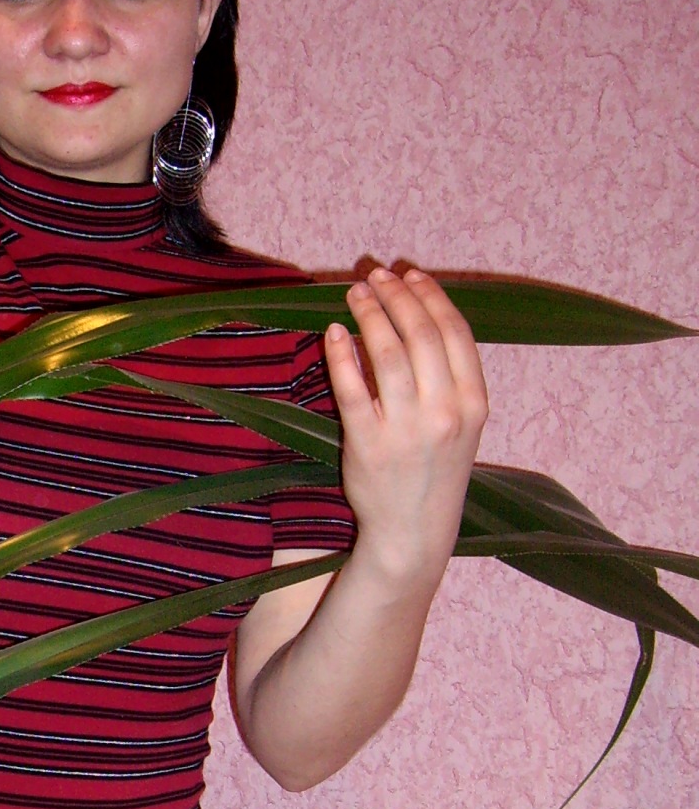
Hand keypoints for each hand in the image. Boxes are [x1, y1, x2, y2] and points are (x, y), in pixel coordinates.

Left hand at [326, 267, 488, 592]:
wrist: (413, 533)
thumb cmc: (435, 473)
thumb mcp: (462, 425)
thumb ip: (450, 378)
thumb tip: (420, 318)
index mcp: (474, 403)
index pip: (454, 332)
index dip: (431, 296)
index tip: (412, 275)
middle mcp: (444, 412)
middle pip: (420, 334)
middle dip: (397, 295)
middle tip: (377, 275)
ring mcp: (405, 428)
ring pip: (387, 353)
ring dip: (370, 313)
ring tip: (355, 292)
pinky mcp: (367, 443)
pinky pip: (352, 388)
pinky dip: (343, 354)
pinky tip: (336, 332)